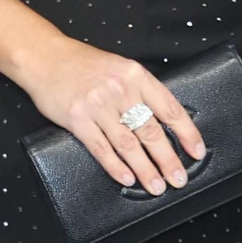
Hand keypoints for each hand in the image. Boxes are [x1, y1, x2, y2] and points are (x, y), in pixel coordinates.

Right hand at [30, 41, 205, 195]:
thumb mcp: (119, 68)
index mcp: (136, 76)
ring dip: (145, 169)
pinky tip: (127, 178)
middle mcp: (120, 90)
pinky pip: (102, 149)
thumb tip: (163, 120)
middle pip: (151, 131)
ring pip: (129, 144)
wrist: (44, 57)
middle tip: (179, 178)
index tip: (197, 151)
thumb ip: (140, 90)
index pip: (170, 109)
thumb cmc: (83, 64)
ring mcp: (98, 105)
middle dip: (168, 159)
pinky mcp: (78, 119)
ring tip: (157, 185)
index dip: (186, 133)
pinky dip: (116, 167)